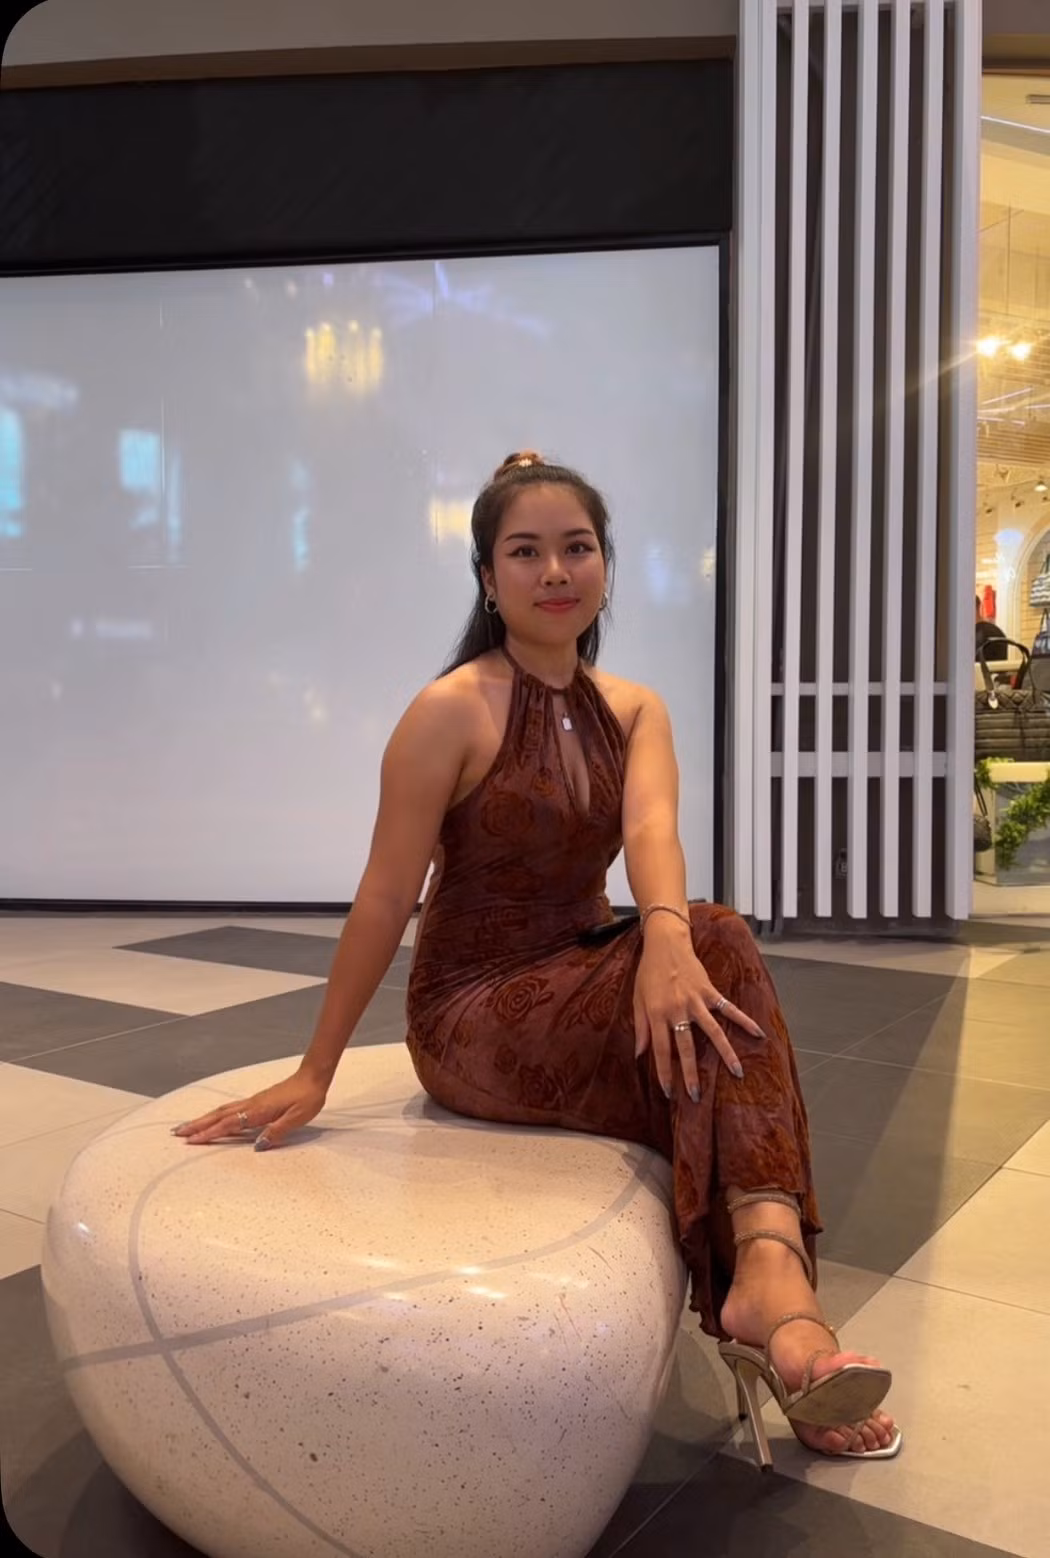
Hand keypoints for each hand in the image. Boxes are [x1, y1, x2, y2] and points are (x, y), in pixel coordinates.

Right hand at [172, 1068, 328, 1150]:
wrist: (313, 1077)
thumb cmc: (307, 1098)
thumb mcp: (297, 1118)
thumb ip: (277, 1131)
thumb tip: (258, 1145)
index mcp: (259, 1111)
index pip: (229, 1124)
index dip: (210, 1134)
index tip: (192, 1141)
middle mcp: (251, 1105)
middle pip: (218, 1116)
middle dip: (197, 1125)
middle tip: (177, 1132)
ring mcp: (252, 1101)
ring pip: (222, 1111)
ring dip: (203, 1119)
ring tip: (188, 1126)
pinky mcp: (256, 1100)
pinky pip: (231, 1109)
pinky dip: (217, 1115)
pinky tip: (213, 1119)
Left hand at [632, 922, 764, 1098]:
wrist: (665, 943)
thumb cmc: (649, 973)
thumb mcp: (638, 999)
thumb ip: (641, 1028)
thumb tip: (640, 1055)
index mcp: (657, 1013)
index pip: (661, 1050)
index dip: (664, 1072)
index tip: (668, 1092)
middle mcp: (677, 1009)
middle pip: (686, 1047)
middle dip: (691, 1073)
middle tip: (697, 1096)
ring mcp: (696, 1001)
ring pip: (713, 1032)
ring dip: (726, 1053)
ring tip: (738, 1073)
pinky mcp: (709, 991)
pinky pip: (728, 1009)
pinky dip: (744, 1021)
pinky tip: (758, 1033)